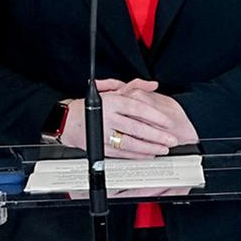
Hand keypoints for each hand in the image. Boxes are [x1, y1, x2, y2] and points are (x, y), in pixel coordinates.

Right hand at [60, 79, 182, 157]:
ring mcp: (103, 133)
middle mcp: (107, 117)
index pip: (138, 108)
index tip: (168, 122)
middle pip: (136, 127)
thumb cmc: (94, 106)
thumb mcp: (113, 90)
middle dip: (157, 135)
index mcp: (112, 101)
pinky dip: (136, 155)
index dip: (155, 116)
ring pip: (130, 142)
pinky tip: (148, 154)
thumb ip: (135, 86)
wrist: (68, 121)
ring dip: (149, 147)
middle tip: (171, 139)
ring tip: (163, 149)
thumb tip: (153, 85)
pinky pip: (121, 152)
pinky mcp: (100, 147)